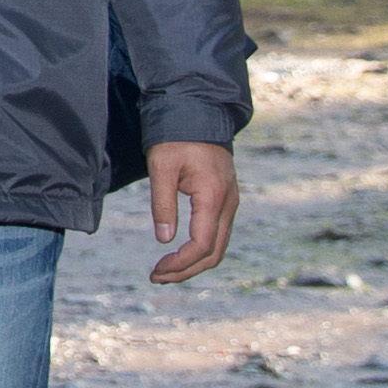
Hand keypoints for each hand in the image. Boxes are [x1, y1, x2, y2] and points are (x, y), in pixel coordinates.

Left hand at [146, 140, 238, 281]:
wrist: (198, 111)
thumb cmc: (176, 136)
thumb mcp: (161, 166)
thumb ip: (162, 203)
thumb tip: (165, 240)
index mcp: (214, 196)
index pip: (202, 245)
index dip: (180, 264)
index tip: (156, 271)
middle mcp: (228, 203)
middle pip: (214, 253)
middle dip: (186, 271)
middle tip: (157, 277)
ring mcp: (230, 202)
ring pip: (218, 246)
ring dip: (193, 263)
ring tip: (165, 271)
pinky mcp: (225, 199)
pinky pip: (217, 233)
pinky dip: (200, 250)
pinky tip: (180, 253)